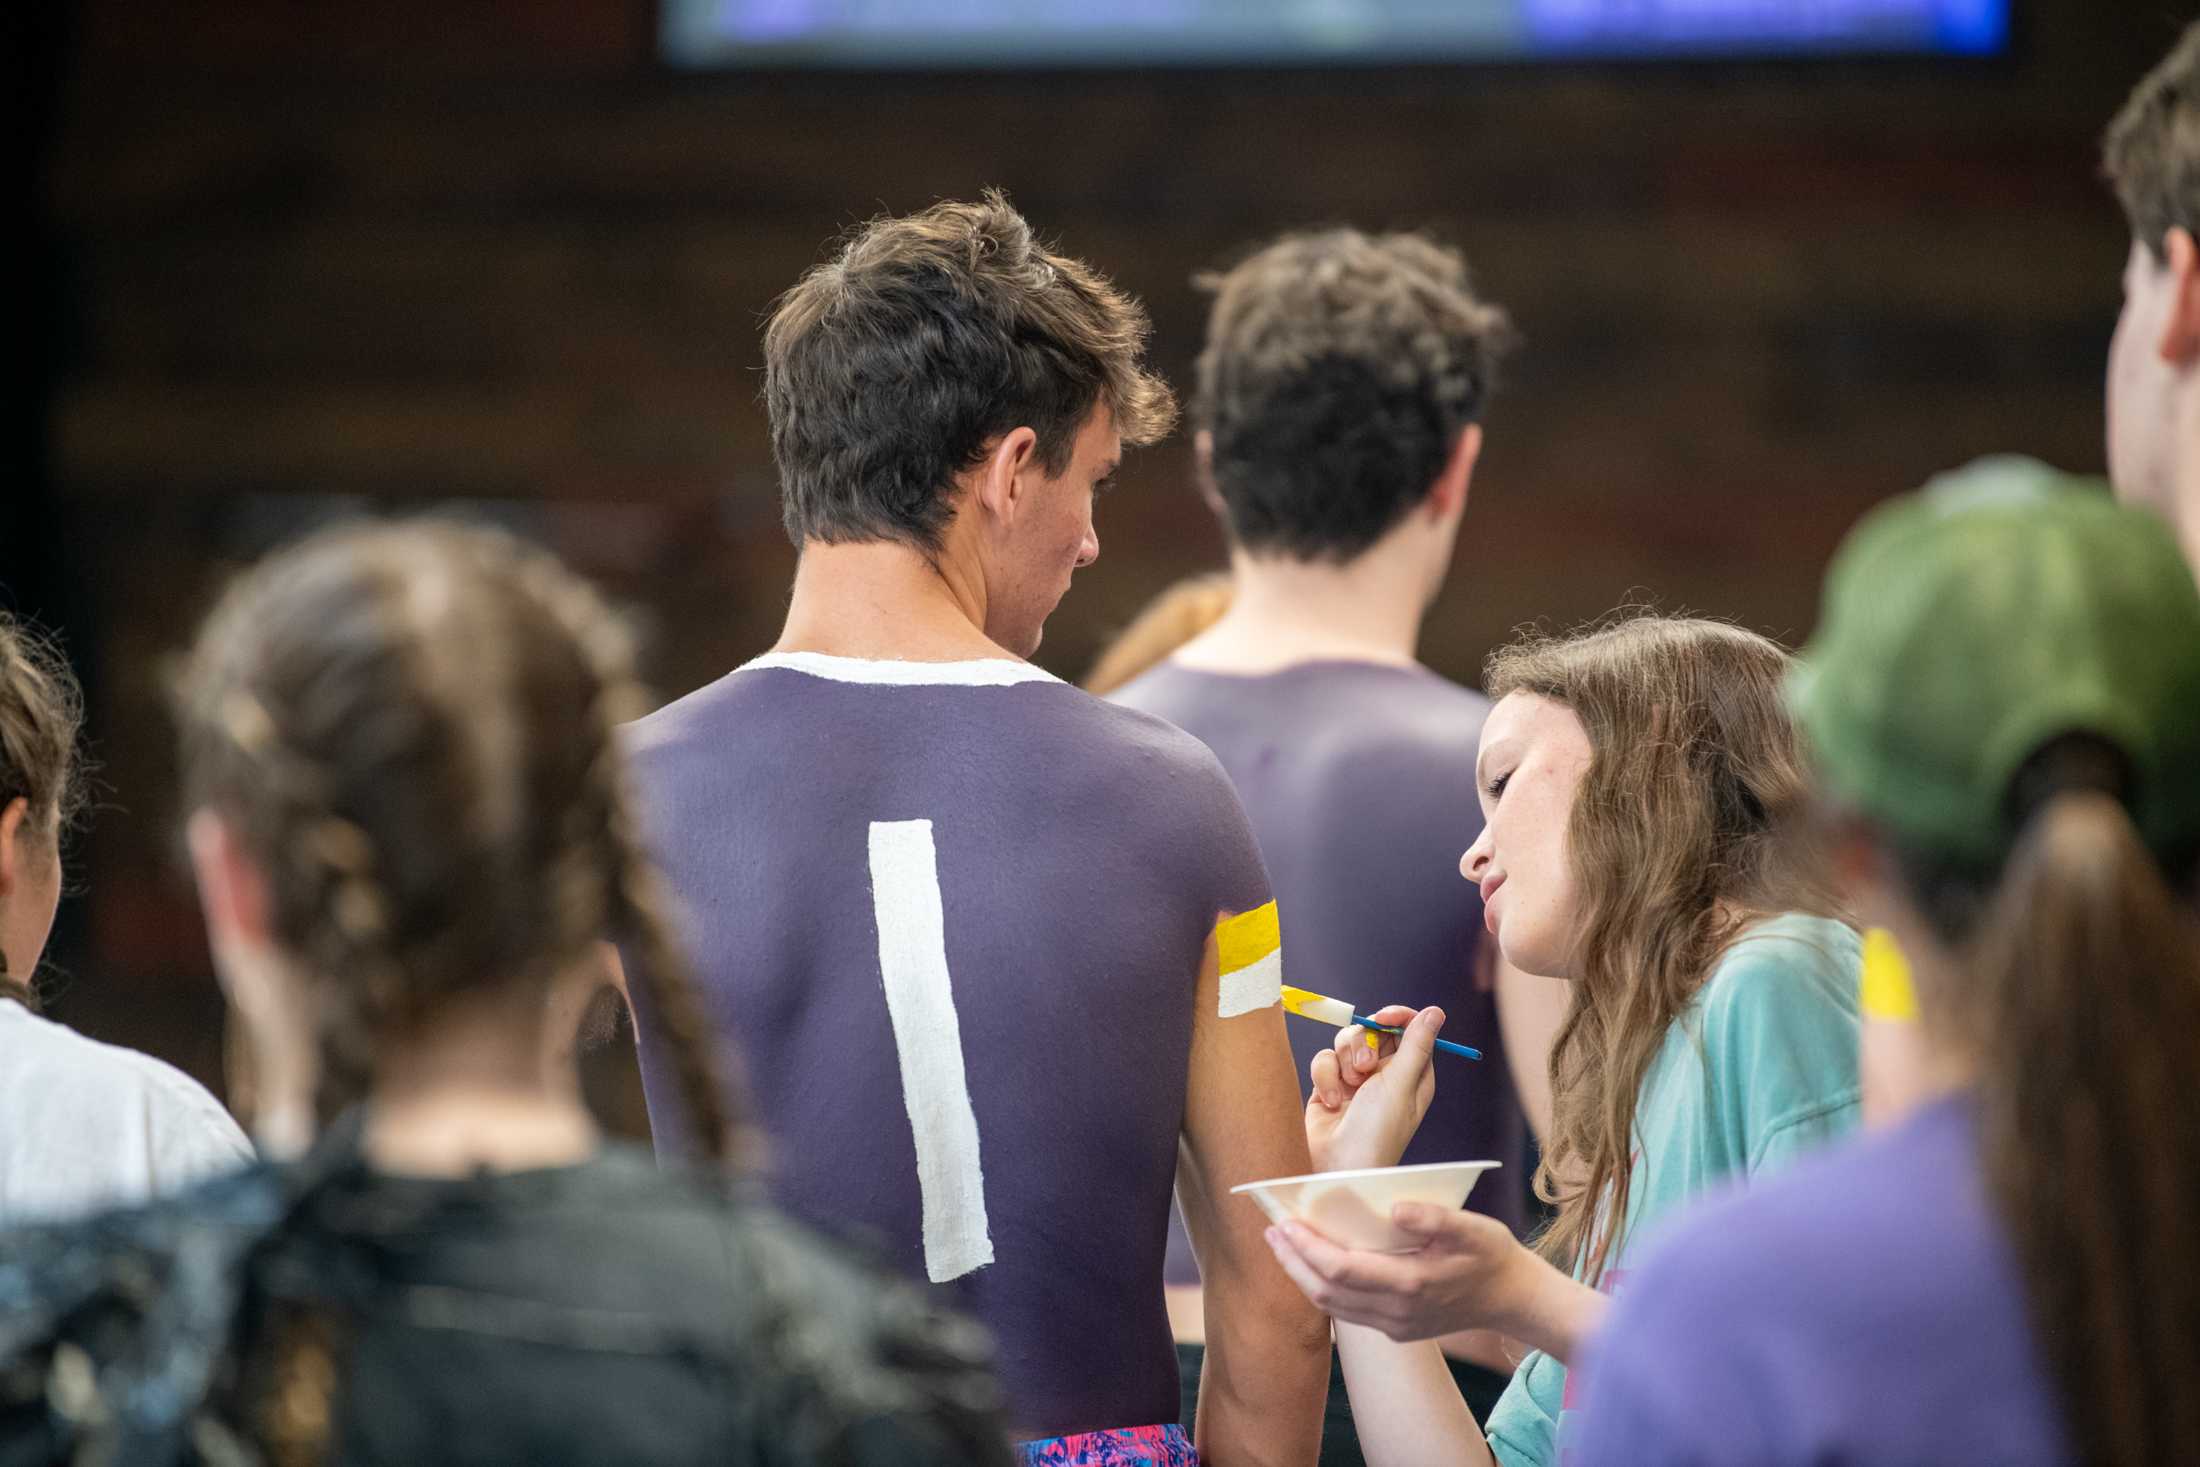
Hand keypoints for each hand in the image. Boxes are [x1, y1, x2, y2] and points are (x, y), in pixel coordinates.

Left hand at [1265, 1204, 1537, 1342]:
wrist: (1512, 1298)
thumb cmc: (1489, 1254)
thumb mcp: (1472, 1228)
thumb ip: (1434, 1218)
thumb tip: (1394, 1208)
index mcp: (1411, 1284)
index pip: (1340, 1270)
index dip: (1306, 1248)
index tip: (1282, 1223)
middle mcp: (1397, 1312)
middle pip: (1326, 1294)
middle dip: (1293, 1262)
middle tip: (1270, 1231)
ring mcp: (1396, 1327)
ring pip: (1333, 1309)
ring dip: (1303, 1277)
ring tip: (1284, 1245)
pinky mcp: (1397, 1332)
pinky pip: (1349, 1314)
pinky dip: (1325, 1290)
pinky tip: (1315, 1265)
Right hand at [1303, 1004, 1443, 1173]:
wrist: (1337, 1167)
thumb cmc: (1377, 1131)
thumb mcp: (1400, 1085)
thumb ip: (1416, 1045)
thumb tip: (1436, 1011)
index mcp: (1412, 1074)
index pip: (1409, 1030)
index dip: (1397, 1017)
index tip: (1383, 1018)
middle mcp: (1386, 1075)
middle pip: (1374, 1031)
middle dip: (1365, 1043)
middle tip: (1366, 1066)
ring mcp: (1356, 1081)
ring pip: (1346, 1042)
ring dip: (1344, 1061)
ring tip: (1349, 1088)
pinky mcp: (1329, 1086)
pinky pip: (1325, 1060)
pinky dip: (1325, 1077)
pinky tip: (1330, 1101)